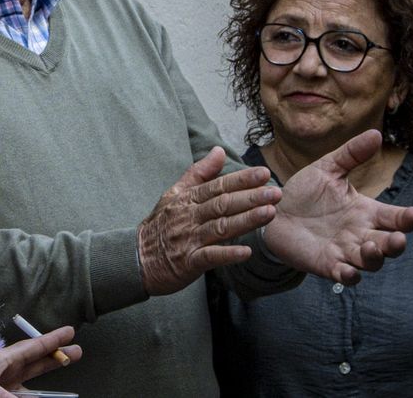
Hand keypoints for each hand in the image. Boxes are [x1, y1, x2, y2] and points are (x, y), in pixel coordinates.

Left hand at [0, 325, 81, 396]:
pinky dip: (33, 394)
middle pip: (38, 361)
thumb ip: (4, 396)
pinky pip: (22, 393)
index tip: (70, 331)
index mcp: (3, 359)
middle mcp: (7, 369)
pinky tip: (40, 395)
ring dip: (48, 374)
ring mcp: (4, 382)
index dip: (52, 340)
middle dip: (57, 356)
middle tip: (77, 351)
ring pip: (32, 377)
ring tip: (64, 365)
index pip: (34, 347)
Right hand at [137, 146, 280, 294]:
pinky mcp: (188, 261)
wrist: (137, 257)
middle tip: (276, 193)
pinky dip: (227, 254)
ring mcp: (188, 239)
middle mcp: (189, 217)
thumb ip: (199, 172)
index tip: (264, 173)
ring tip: (270, 214)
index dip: (242, 180)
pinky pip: (209, 256)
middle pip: (223, 204)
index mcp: (188, 199)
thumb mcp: (174, 194)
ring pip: (220, 227)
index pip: (218, 186)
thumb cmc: (160, 225)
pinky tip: (246, 251)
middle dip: (251, 198)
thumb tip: (219, 150)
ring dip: (245, 220)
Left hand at [263, 130, 412, 283]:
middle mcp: (361, 234)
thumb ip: (350, 154)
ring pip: (371, 262)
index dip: (406, 218)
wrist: (272, 211)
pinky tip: (348, 271)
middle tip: (397, 238)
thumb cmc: (304, 192)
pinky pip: (345, 276)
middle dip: (396, 244)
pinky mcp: (327, 264)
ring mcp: (346, 251)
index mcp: (366, 211)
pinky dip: (349, 276)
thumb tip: (376, 132)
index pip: (395, 218)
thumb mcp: (327, 169)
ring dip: (374, 258)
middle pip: (389, 245)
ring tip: (371, 247)